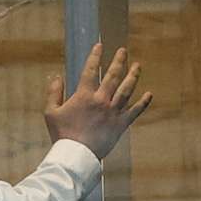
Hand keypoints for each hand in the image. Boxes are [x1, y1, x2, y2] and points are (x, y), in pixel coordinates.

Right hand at [42, 40, 153, 160]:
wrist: (76, 155)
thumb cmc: (62, 135)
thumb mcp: (51, 112)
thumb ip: (54, 93)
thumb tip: (56, 76)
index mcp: (84, 96)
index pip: (90, 70)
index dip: (95, 56)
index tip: (100, 46)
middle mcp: (101, 100)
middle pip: (113, 76)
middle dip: (119, 61)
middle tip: (123, 51)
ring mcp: (113, 112)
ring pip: (127, 89)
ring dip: (133, 76)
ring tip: (138, 66)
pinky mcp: (121, 124)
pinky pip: (135, 111)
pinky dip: (143, 102)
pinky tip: (149, 94)